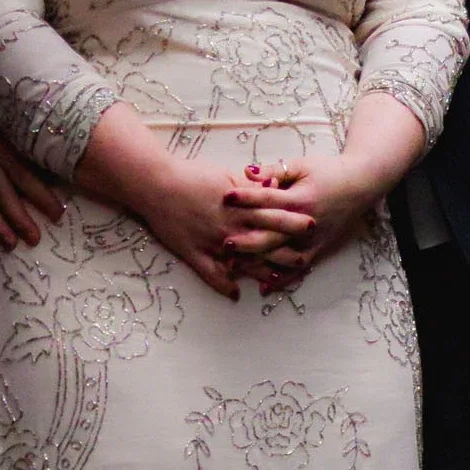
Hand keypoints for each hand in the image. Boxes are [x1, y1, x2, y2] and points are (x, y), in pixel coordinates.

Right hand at [0, 105, 66, 249]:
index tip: (58, 215)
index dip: (42, 198)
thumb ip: (33, 151)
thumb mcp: (18, 129)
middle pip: (5, 197)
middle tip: (34, 240)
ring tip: (10, 244)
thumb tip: (59, 169)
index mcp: (6, 152)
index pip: (27, 179)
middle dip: (20, 221)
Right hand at [75, 104, 313, 301]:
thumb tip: (272, 187)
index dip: (293, 224)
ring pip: (244, 263)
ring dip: (261, 272)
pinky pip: (212, 275)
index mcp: (240, 207)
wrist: (157, 185)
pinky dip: (225, 285)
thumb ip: (250, 187)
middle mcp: (230, 228)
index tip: (312, 228)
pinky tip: (236, 294)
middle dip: (286, 252)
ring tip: (278, 280)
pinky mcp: (195, 254)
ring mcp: (213, 244)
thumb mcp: (225, 176)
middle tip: (305, 260)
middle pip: (265, 243)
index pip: (274, 217)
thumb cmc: (190, 176)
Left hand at [226, 92, 427, 293]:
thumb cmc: (327, 171)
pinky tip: (264, 286)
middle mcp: (305, 222)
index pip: (268, 198)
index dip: (246, 198)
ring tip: (234, 265)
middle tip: (223, 243)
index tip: (225, 197)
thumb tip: (247, 173)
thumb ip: (274, 170)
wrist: (359, 185)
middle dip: (246, 239)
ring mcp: (312, 239)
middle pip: (271, 233)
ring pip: (281, 255)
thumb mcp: (301, 165)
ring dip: (258, 262)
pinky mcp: (318, 250)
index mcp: (300, 198)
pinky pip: (298, 268)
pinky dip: (282, 279)